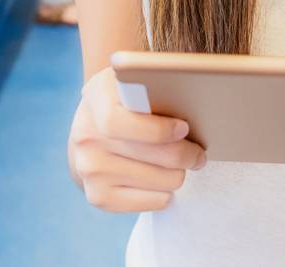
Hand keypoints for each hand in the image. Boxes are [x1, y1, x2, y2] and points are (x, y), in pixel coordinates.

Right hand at [68, 66, 205, 211]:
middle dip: (186, 154)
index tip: (183, 128)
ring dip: (178, 173)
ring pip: (162, 181)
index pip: (119, 122)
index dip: (157, 130)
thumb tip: (192, 97)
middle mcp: (86, 136)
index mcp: (96, 98)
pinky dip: (166, 192)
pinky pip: (154, 202)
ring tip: (180, 163)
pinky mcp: (99, 196)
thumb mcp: (135, 82)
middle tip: (198, 152)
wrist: (95, 130)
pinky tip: (163, 178)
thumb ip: (155, 86)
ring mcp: (90, 170)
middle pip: (153, 156)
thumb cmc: (127, 101)